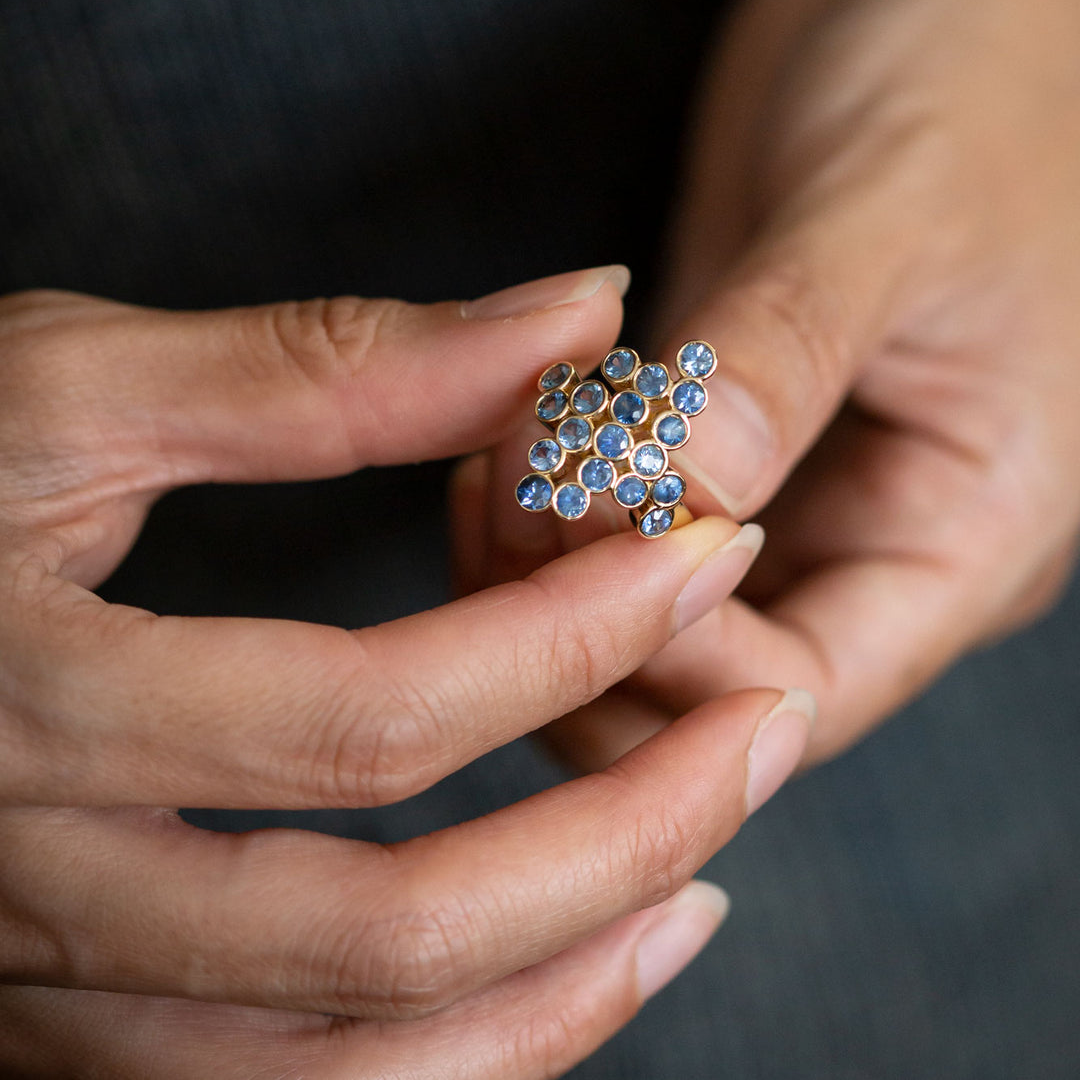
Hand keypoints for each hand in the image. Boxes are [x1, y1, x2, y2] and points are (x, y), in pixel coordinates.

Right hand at [0, 272, 812, 1076]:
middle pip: (382, 938)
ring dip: (559, 991)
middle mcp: (25, 887)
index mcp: (25, 699)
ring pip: (343, 1075)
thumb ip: (333, 364)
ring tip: (705, 886)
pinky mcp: (67, 1022)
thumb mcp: (76, 386)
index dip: (570, 636)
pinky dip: (458, 1062)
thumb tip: (580, 313)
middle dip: (618, 837)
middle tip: (769, 736)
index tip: (708, 550)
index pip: (367, 716)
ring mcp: (41, 989)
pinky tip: (570, 972)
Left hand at [462, 0, 1079, 769]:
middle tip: (516, 491)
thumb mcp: (889, 210)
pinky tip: (509, 445)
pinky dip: (550, 512)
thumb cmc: (973, 78)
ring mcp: (796, 494)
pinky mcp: (724, 438)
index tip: (589, 520)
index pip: (806, 691)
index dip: (675, 650)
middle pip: (708, 687)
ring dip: (552, 569)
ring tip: (504, 455)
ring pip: (645, 622)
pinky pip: (621, 531)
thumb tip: (677, 488)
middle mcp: (879, 542)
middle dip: (589, 621)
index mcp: (971, 531)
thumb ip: (782, 356)